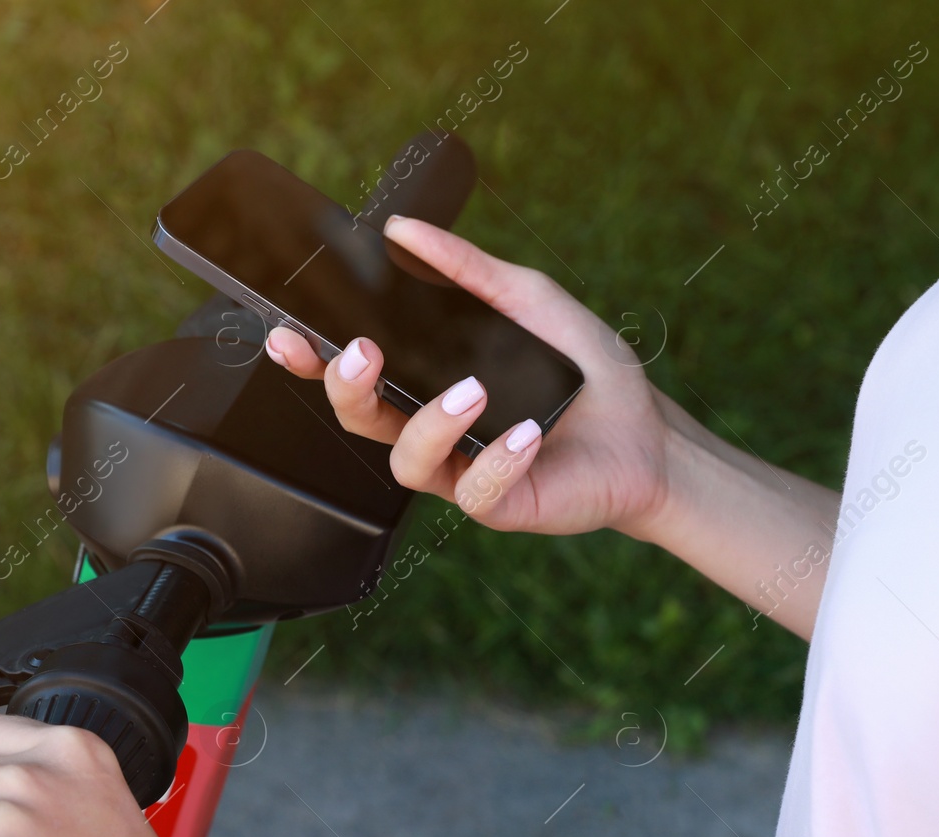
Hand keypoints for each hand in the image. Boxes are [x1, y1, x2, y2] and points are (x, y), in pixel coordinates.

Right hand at [265, 215, 677, 539]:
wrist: (649, 436)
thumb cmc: (585, 372)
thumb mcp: (527, 300)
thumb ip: (467, 270)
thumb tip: (404, 230)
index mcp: (428, 381)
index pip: (355, 373)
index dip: (312, 359)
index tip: (289, 332)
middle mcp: (435, 429)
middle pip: (360, 418)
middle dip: (347, 387)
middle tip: (363, 353)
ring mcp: (461, 470)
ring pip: (406, 462)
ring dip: (428, 425)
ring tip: (470, 392)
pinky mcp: (498, 504)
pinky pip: (475, 491)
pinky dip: (498, 459)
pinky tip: (526, 433)